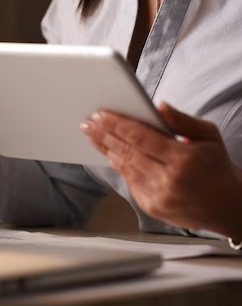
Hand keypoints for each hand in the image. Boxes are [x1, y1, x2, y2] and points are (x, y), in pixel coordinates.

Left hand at [81, 103, 241, 238]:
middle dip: (104, 135)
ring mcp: (157, 196)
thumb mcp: (208, 136)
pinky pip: (129, 180)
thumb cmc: (218, 169)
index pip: (140, 136)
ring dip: (105, 149)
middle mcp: (168, 180)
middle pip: (126, 151)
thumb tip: (159, 106)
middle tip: (88, 122)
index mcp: (183, 159)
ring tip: (92, 135)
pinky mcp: (150, 207)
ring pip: (124, 166)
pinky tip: (109, 153)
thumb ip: (182, 120)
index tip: (100, 115)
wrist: (229, 208)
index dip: (116, 124)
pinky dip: (118, 165)